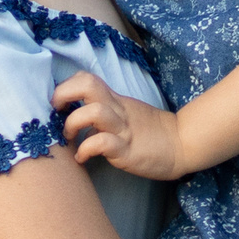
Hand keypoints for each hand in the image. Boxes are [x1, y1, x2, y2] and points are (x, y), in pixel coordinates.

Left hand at [52, 71, 186, 179]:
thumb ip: (105, 109)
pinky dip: (85, 150)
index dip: (66, 87)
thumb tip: (76, 115)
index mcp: (115, 100)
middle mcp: (117, 110)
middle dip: (63, 95)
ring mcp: (123, 129)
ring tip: (69, 138)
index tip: (58, 105)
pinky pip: (102, 144)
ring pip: (93, 113)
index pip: (87, 78)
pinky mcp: (127, 150)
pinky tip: (82, 159)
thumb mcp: (127, 112)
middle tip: (56, 113)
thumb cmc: (152, 132)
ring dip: (72, 124)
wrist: (183, 145)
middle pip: (87, 85)